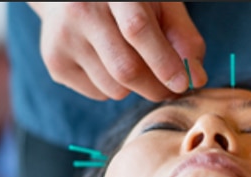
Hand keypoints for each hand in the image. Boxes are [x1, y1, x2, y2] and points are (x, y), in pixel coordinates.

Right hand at [28, 2, 207, 100]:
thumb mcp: (159, 4)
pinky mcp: (54, 62)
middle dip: (156, 87)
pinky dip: (114, 88)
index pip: (137, 30)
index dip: (163, 61)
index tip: (183, 83)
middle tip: (171, 88)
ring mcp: (63, 38)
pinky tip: (109, 62)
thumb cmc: (128, 1)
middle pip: (125, 68)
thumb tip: (196, 78)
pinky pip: (98, 93)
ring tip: (136, 63)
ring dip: (136, 87)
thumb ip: (183, 36)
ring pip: (114, 88)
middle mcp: (81, 11)